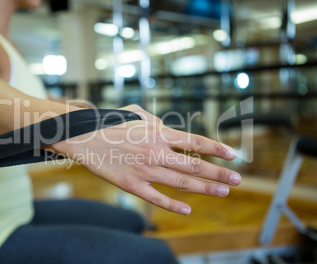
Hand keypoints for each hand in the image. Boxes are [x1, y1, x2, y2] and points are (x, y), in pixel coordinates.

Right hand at [52, 105, 240, 214]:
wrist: (84, 137)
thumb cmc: (110, 122)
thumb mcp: (137, 113)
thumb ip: (158, 120)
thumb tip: (172, 127)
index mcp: (160, 133)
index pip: (196, 142)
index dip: (217, 149)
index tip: (234, 156)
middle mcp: (157, 152)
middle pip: (195, 165)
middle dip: (219, 173)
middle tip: (238, 180)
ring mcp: (145, 170)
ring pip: (181, 183)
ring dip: (205, 188)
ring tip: (223, 192)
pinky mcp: (132, 185)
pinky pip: (157, 198)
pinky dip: (173, 205)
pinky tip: (188, 210)